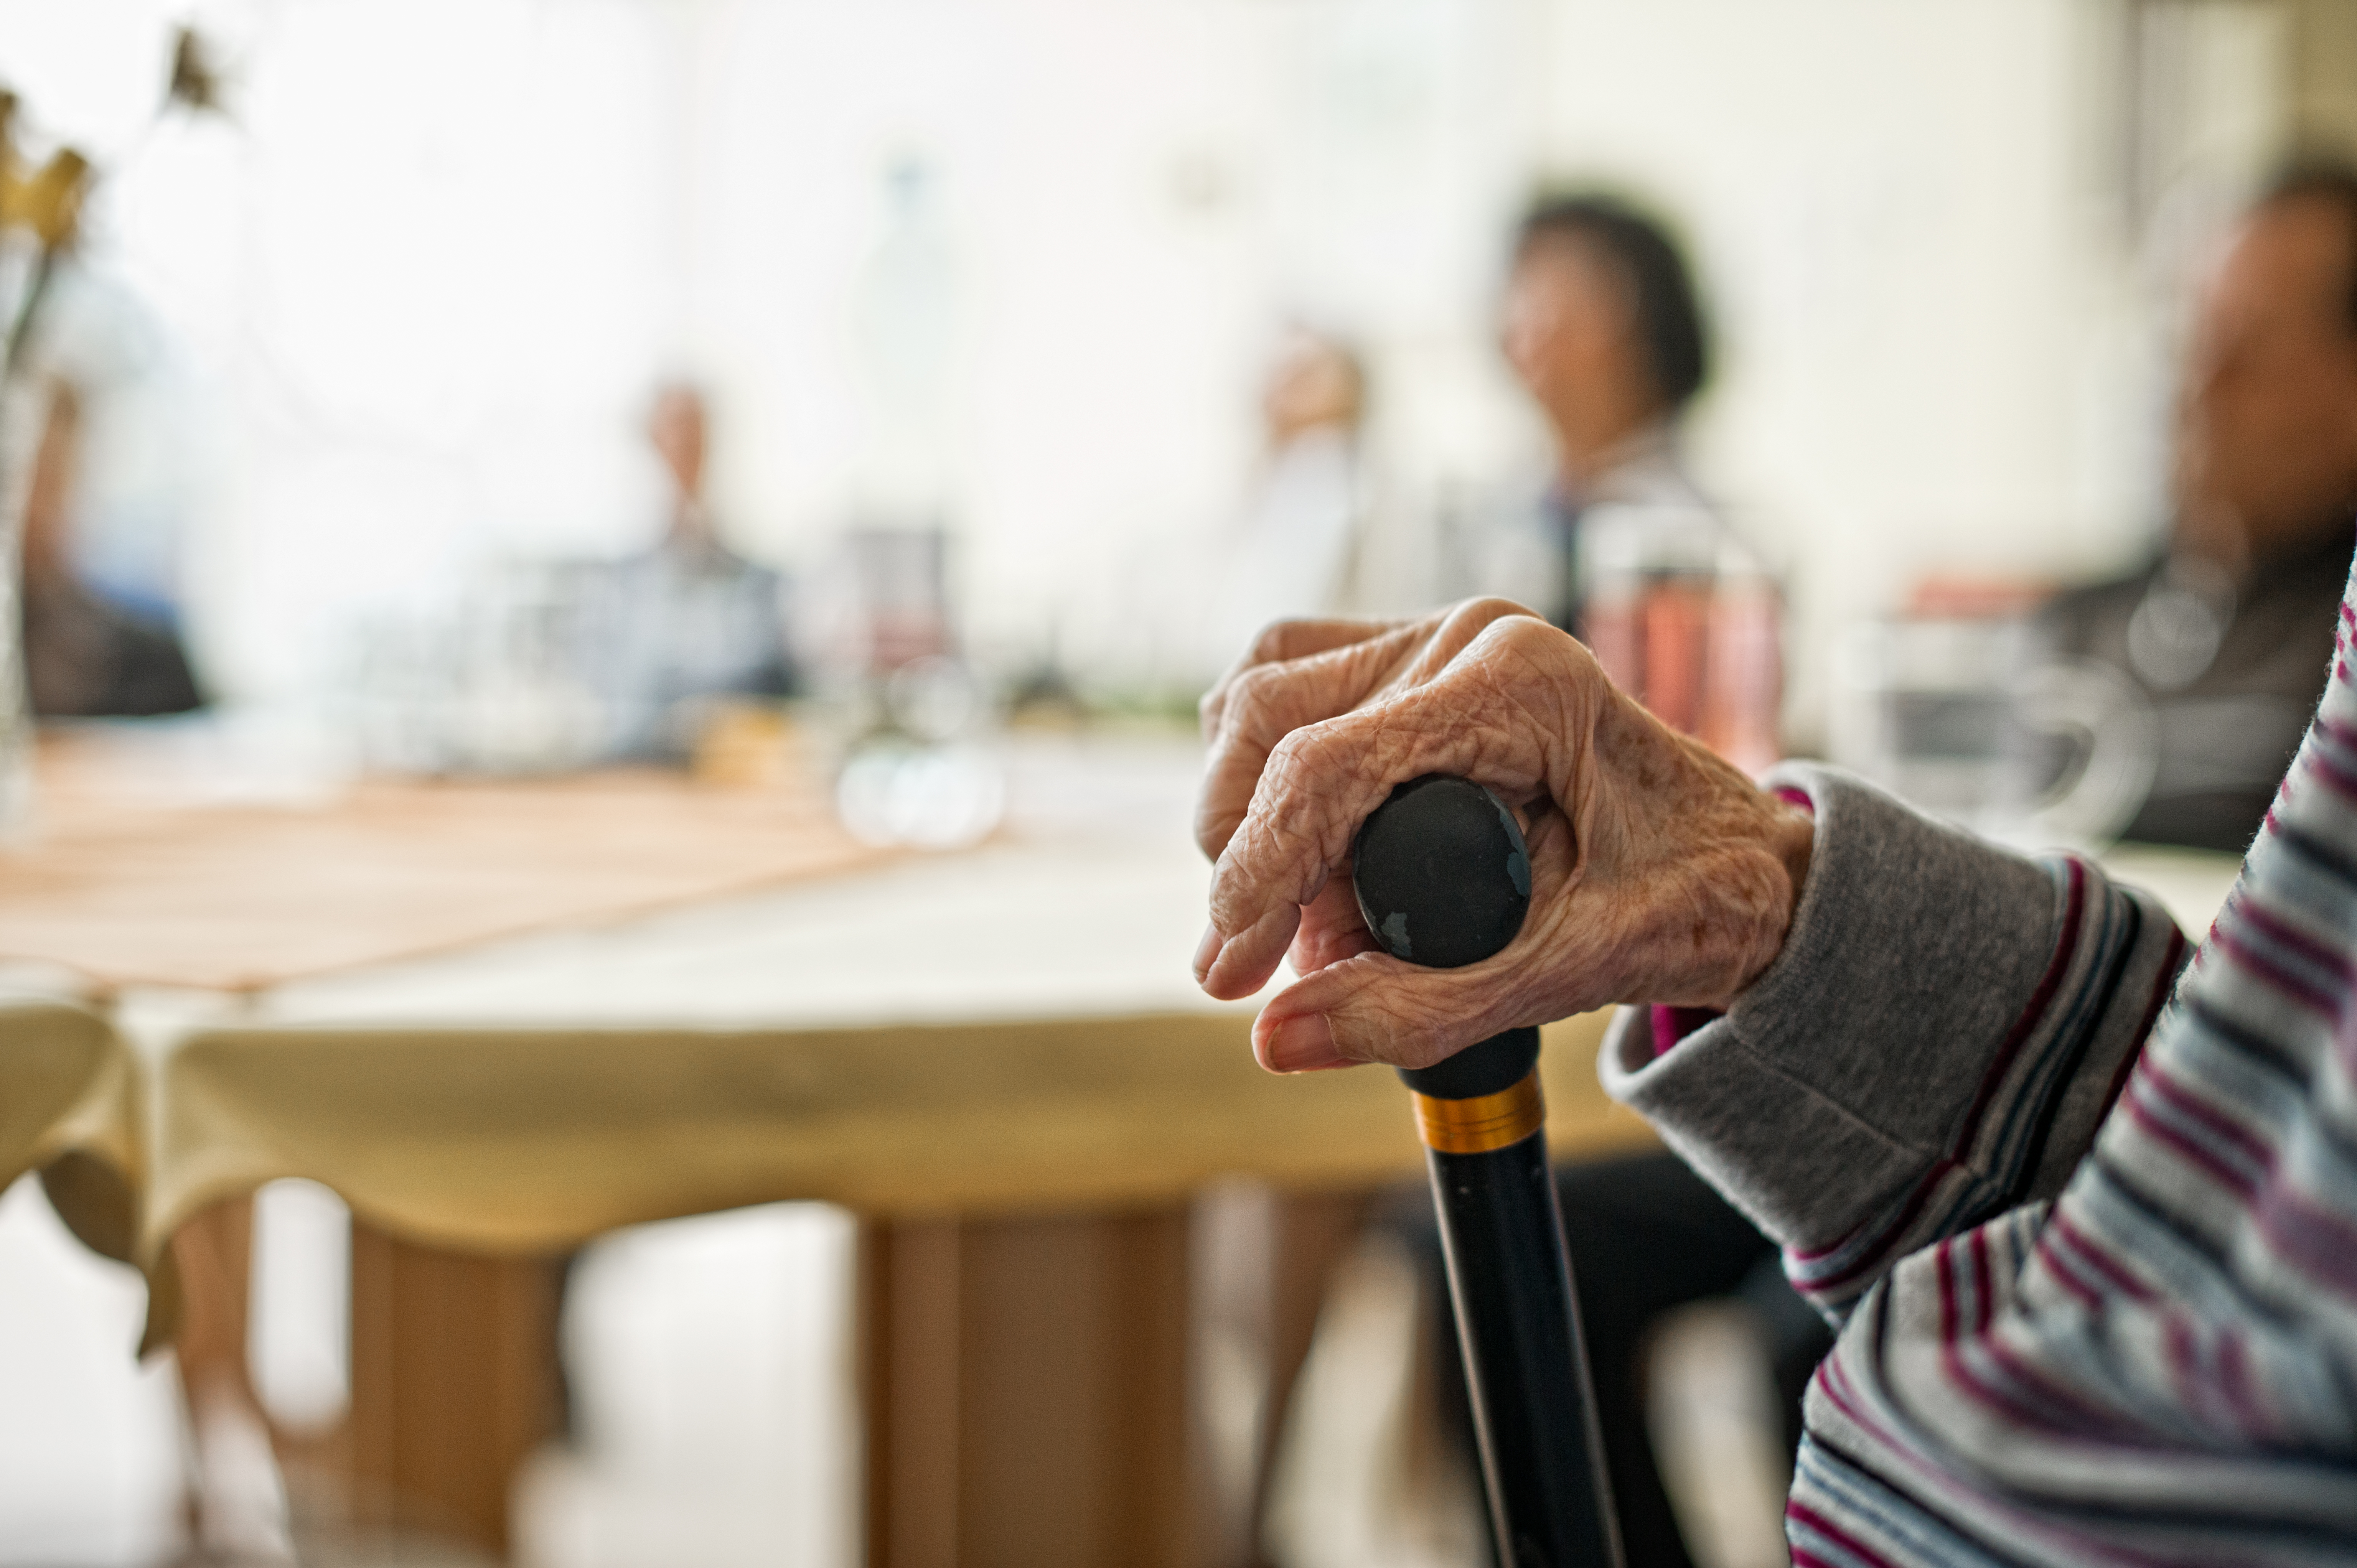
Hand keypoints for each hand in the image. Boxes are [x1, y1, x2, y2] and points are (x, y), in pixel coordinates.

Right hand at [1192, 598, 1812, 1072]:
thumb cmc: (1683, 901)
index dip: (1257, 874)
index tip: (1228, 973)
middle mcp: (1470, 635)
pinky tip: (1300, 857)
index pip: (1327, 764)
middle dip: (1245, 849)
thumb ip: (1421, 1008)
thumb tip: (1274, 1039)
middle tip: (1259, 963)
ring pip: (1260, 697)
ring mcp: (1433, 637)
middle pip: (1272, 719)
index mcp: (1522, 683)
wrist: (1738, 866)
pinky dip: (1265, 779)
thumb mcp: (1567, 967)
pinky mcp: (1407, 662)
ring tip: (1301, 919)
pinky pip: (1285, 691)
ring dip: (1248, 812)